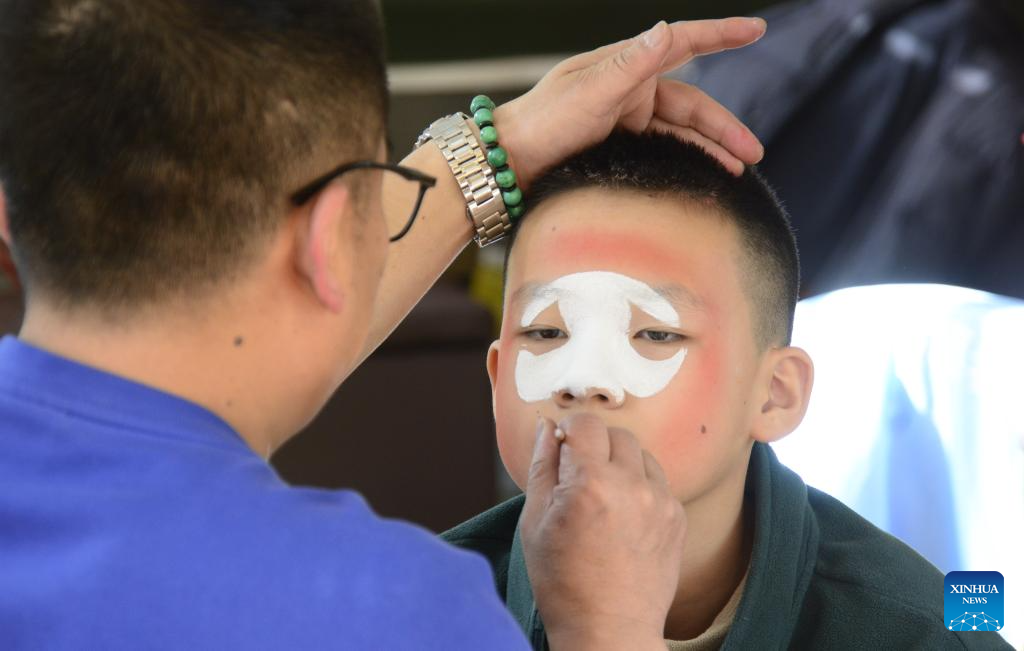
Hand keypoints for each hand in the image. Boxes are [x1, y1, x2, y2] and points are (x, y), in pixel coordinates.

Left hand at [495, 17, 766, 186]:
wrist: (508, 163)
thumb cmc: (542, 122)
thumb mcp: (588, 93)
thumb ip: (629, 66)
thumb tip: (666, 30)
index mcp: (625, 67)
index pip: (682, 44)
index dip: (720, 35)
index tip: (757, 28)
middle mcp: (630, 91)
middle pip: (691, 105)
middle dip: (724, 128)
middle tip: (753, 154)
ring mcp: (626, 121)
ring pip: (681, 133)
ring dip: (709, 151)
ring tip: (737, 173)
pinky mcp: (620, 149)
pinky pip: (663, 153)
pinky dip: (686, 163)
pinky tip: (703, 179)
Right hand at [520, 414, 686, 650]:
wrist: (609, 629)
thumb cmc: (563, 581)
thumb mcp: (535, 521)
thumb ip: (543, 466)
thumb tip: (547, 426)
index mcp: (589, 482)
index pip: (585, 423)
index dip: (569, 431)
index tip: (563, 448)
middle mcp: (630, 485)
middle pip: (616, 433)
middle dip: (596, 445)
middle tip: (581, 476)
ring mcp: (660, 501)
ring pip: (641, 454)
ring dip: (621, 463)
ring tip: (604, 498)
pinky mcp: (677, 516)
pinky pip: (658, 481)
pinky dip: (640, 487)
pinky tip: (624, 516)